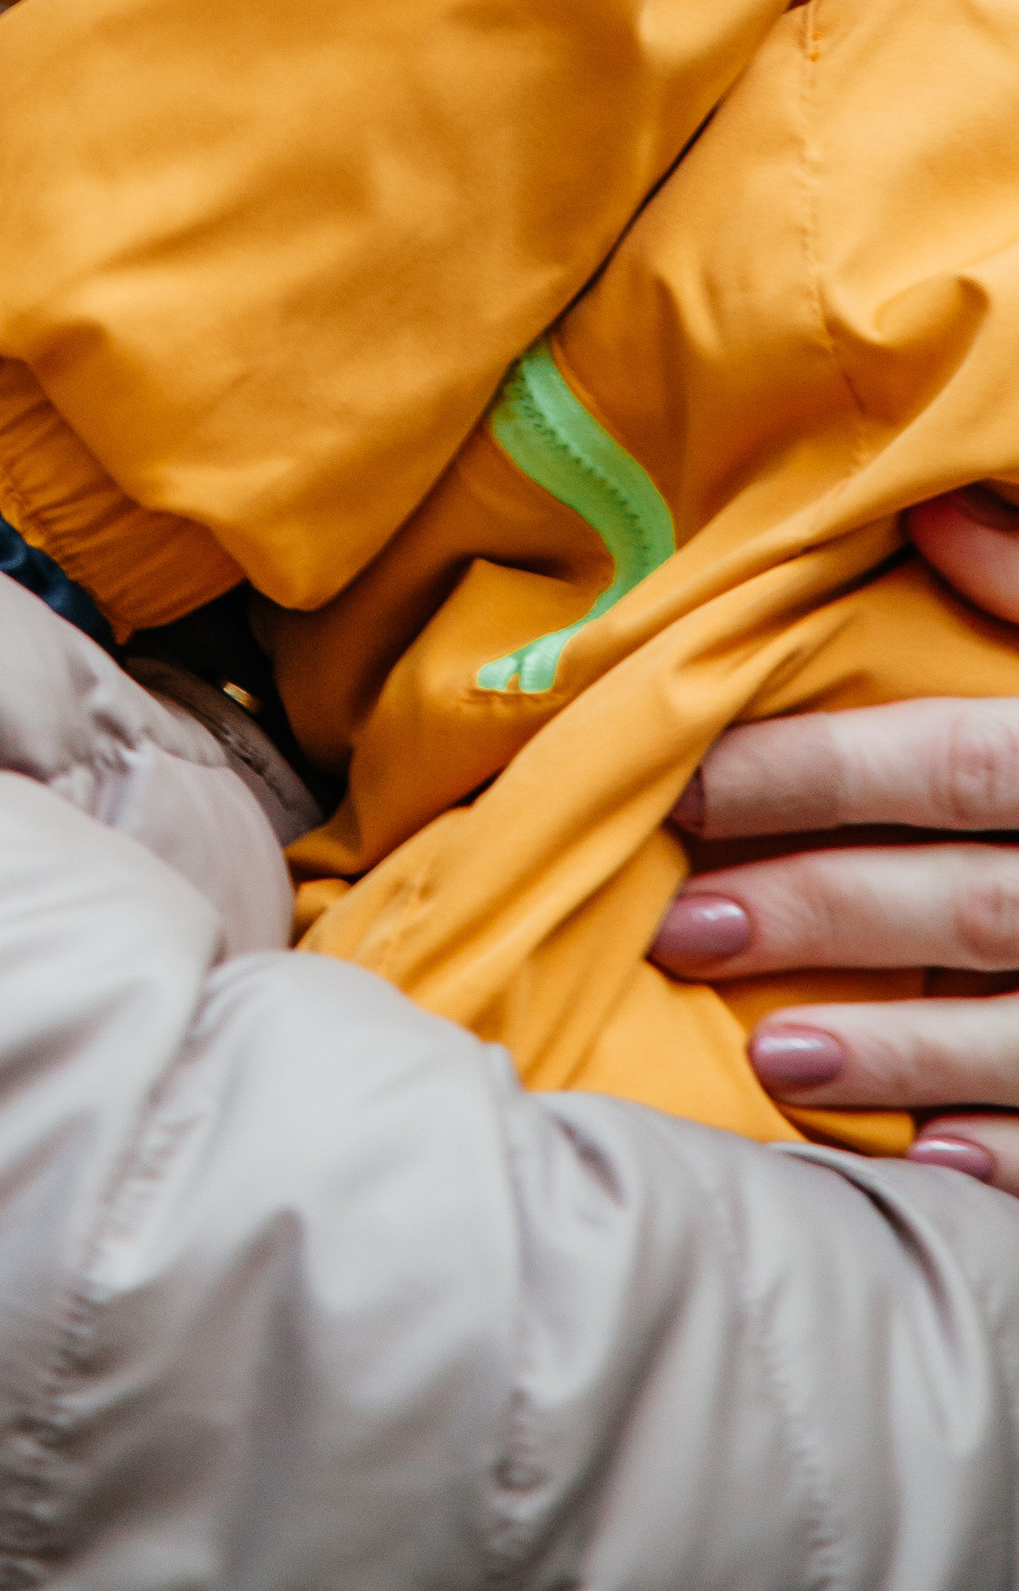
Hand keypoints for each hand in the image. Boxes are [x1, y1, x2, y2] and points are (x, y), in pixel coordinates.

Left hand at [654, 524, 1018, 1186]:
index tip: (689, 786)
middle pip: (969, 902)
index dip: (814, 774)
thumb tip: (929, 509)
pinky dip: (1015, 1151)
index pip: (948, 761)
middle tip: (683, 925)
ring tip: (769, 1056)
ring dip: (896, 1048)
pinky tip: (925, 1159)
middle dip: (822, 915)